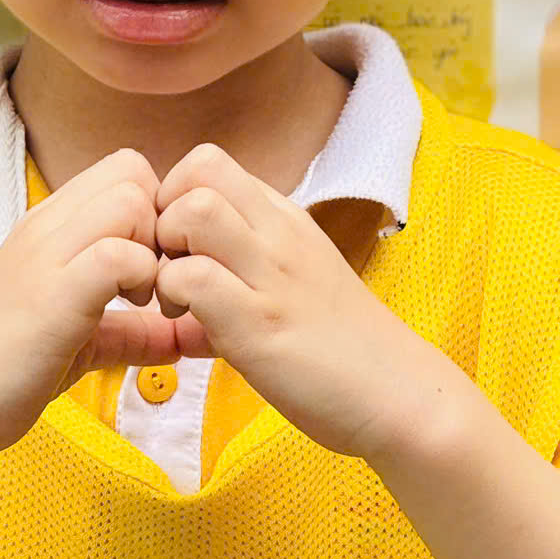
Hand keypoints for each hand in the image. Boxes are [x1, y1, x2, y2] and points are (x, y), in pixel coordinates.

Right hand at [0, 149, 187, 459]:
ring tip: (143, 300)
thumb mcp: (80, 340)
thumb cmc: (4, 372)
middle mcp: (45, 226)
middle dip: (163, 223)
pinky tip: (133, 314)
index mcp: (49, 226)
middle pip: (134, 172)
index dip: (159, 212)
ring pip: (131, 201)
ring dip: (154, 249)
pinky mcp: (52, 294)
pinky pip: (119, 254)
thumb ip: (131, 332)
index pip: (124, 169)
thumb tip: (183, 342)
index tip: (157, 268)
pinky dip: (143, 280)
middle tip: (156, 282)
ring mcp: (45, 255)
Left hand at [151, 145, 467, 460]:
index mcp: (286, 220)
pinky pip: (193, 278)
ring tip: (175, 297)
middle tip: (169, 266)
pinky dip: (173, 298)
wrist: (397, 394)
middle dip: (163, 213)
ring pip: (194, 212)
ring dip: (166, 252)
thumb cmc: (341, 346)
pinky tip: (186, 328)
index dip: (175, 197)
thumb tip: (185, 276)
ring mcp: (272, 276)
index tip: (178, 248)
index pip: (211, 163)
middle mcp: (280, 235)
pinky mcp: (260, 324)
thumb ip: (246, 263)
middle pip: (199, 170)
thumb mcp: (296, 279)